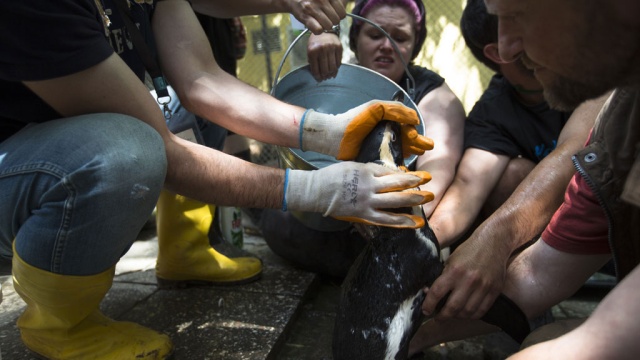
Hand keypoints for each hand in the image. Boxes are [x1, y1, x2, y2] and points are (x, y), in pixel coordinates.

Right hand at [283, 162, 433, 227]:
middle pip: (398, 185)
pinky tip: (415, 223)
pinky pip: (385, 220)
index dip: (408, 174)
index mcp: (367, 171)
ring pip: (395, 202)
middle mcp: (370, 186)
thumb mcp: (353, 166)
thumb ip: (372, 169)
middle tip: (430, 183)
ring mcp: (367, 202)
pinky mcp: (363, 215)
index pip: (392, 172)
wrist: (316, 191)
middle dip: (415, 184)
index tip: (420, 176)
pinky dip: (401, 222)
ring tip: (428, 199)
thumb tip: (390, 173)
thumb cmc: (333, 176)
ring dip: (413, 200)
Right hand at [285, 0, 345, 33]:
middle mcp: (322, 0)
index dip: (338, 16)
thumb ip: (339, 1)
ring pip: (328, 26)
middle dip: (331, 22)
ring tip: (319, 21)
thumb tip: (351, 1)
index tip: (332, 14)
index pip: (342, 13)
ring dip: (324, 27)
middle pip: (336, 21)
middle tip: (325, 18)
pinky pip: (318, 30)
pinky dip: (318, 31)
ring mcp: (313, 8)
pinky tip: (315, 26)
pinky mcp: (305, 16)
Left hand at [301, 100, 433, 159]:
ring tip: (420, 154)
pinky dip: (399, 166)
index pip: (405, 126)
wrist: (334, 137)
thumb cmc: (353, 121)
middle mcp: (385, 134)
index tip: (412, 136)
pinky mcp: (374, 160)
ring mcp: (380, 148)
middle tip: (427, 147)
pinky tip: (407, 169)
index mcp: (387, 121)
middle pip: (406, 139)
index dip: (412, 131)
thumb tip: (415, 119)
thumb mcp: (375, 109)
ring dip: (412, 152)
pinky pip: (390, 163)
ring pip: (401, 151)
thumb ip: (395, 110)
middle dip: (418, 142)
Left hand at [307, 32, 342, 80]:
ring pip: (333, 67)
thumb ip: (312, 62)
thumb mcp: (310, 50)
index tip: (319, 79)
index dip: (317, 76)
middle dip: (325, 76)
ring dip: (331, 73)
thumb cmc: (315, 42)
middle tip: (325, 78)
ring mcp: (331, 48)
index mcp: (312, 51)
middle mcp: (322, 49)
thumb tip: (318, 75)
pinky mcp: (339, 47)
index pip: (315, 68)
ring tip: (330, 76)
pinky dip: (337, 68)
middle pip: (325, 69)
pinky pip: (339, 62)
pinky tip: (335, 69)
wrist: (325, 30)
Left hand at [422, 237, 507, 318]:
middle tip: (437, 318)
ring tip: (451, 315)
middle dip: (442, 316)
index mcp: (455, 270)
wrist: (494, 242)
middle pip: (453, 307)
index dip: (429, 304)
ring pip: (467, 312)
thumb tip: (428, 293)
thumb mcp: (451, 260)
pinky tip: (465, 313)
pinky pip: (481, 310)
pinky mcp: (495, 290)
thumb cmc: (469, 250)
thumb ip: (442, 276)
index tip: (425, 310)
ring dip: (457, 317)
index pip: (437, 293)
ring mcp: (484, 286)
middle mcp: (469, 280)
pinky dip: (471, 315)